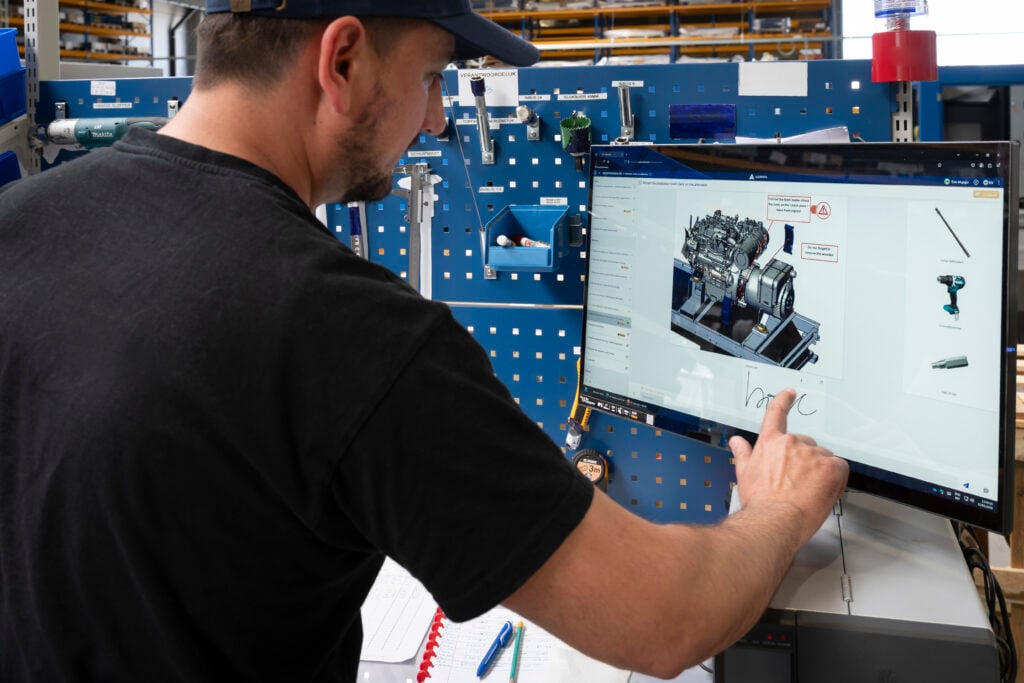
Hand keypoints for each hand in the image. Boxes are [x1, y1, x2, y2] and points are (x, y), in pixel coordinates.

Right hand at [729, 388, 848, 545]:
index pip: (776, 415)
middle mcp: (791, 443)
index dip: (784, 401)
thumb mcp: (744, 475)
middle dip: (805, 460)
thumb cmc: (759, 503)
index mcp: (770, 443)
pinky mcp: (831, 467)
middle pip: (806, 445)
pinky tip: (824, 491)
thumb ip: (742, 454)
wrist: (774, 521)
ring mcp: (812, 454)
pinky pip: (840, 469)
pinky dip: (836, 480)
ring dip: (820, 472)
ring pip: (823, 459)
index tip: (790, 393)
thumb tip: (736, 442)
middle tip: (799, 482)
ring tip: (809, 492)